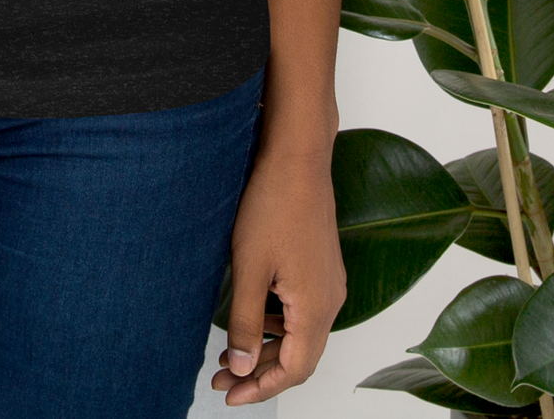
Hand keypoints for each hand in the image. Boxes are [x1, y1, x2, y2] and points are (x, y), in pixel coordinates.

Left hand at [213, 145, 344, 403]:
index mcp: (317, 308)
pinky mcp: (322, 267)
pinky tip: (252, 315)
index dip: (261, 388)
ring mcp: (329, 283)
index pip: (294, 370)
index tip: (230, 395)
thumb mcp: (249, 268)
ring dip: (267, 347)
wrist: (297, 158)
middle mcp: (331, 301)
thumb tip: (240, 367)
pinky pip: (302, 311)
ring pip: (300, 334)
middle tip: (222, 377)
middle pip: (299, 357)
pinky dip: (277, 323)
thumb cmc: (273, 205)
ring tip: (230, 351)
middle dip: (260, 372)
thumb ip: (245, 322)